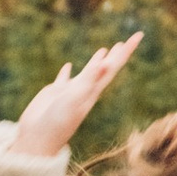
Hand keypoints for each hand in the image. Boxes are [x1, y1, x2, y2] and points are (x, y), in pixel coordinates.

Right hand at [12, 32, 142, 160]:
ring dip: (97, 61)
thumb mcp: (75, 99)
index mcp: (94, 91)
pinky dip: (67, 72)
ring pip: (87, 73)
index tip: (139, 35)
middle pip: (106, 68)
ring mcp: (70, 92)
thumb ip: (89, 81)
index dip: (126, 50)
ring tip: (105, 50)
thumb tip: (107, 63)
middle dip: (118, 54)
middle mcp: (85, 90)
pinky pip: (64, 79)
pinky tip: (68, 66)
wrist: (38, 140)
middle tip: (128, 40)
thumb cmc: (57, 122)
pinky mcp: (55, 94)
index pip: (114, 66)